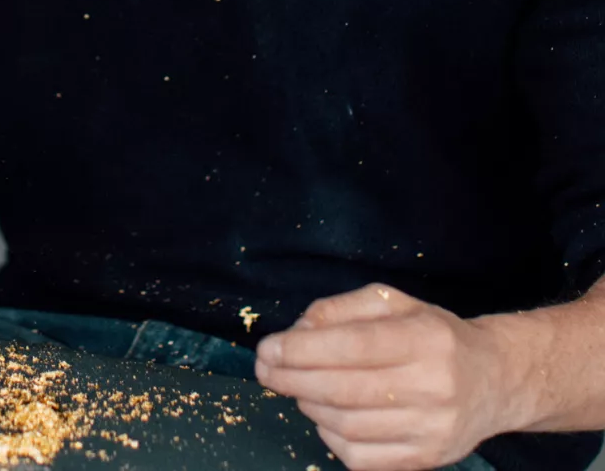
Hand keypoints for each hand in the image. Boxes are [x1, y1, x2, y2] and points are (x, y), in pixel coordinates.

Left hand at [254, 283, 514, 470]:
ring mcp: (431, 431)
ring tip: (295, 387)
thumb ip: (340, 310)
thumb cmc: (431, 333)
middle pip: (344, 390)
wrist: (493, 381)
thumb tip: (296, 332)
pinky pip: (361, 458)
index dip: (302, 349)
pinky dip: (330, 437)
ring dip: (308, 406)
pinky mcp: (426, 461)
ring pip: (348, 426)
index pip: (353, 346)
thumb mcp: (391, 302)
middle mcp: (432, 387)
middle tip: (264, 370)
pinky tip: (324, 416)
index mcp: (424, 339)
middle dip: (292, 380)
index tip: (267, 349)